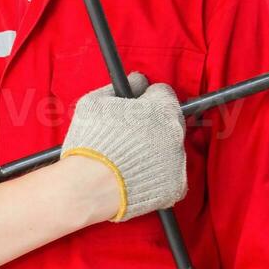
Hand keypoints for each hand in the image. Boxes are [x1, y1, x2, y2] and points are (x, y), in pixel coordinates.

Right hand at [58, 72, 187, 221]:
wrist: (90, 188)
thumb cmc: (91, 144)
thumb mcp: (95, 103)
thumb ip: (120, 87)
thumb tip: (136, 80)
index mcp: (160, 108)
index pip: (164, 94)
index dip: (148, 99)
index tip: (138, 108)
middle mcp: (175, 133)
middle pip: (170, 122)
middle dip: (154, 125)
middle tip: (130, 136)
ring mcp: (178, 162)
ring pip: (170, 150)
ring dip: (156, 151)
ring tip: (129, 160)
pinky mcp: (176, 187)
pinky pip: (170, 176)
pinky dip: (157, 176)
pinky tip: (137, 176)